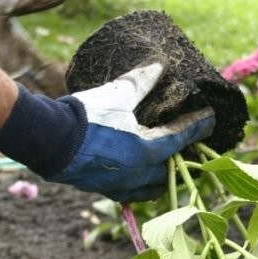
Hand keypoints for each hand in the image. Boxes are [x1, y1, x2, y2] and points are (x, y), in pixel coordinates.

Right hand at [0, 63, 214, 201]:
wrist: (47, 139)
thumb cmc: (85, 116)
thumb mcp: (117, 94)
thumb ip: (141, 81)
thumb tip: (160, 65)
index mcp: (146, 150)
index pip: (181, 138)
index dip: (198, 126)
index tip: (210, 118)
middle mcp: (137, 173)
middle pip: (171, 169)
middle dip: (185, 157)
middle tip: (193, 145)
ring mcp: (120, 185)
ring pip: (152, 187)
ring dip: (164, 176)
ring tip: (169, 165)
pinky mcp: (103, 189)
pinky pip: (131, 193)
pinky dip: (142, 186)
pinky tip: (141, 178)